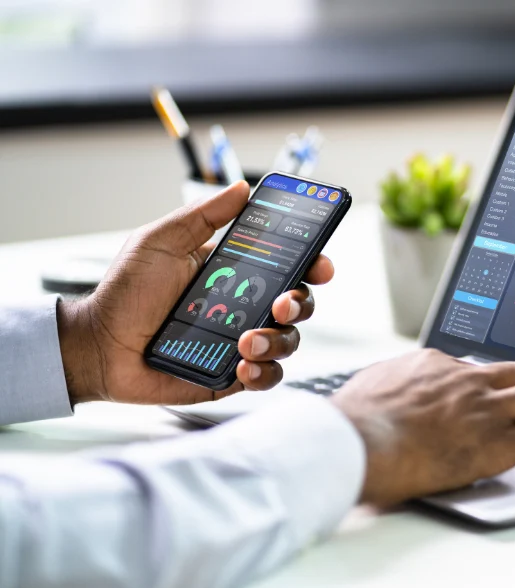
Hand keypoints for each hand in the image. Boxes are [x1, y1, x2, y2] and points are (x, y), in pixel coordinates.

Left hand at [58, 181, 333, 404]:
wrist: (99, 346)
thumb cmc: (125, 293)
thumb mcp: (161, 241)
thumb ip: (203, 215)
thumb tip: (241, 189)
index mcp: (237, 272)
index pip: (289, 265)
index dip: (313, 263)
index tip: (320, 264)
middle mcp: (246, 306)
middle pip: (298, 303)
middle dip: (299, 303)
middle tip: (280, 304)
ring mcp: (242, 341)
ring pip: (288, 341)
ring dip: (277, 340)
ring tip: (246, 342)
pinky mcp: (232, 374)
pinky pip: (267, 376)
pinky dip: (263, 372)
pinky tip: (243, 366)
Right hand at [332, 349, 514, 506]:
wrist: (353, 441)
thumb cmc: (351, 423)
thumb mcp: (371, 387)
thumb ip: (394, 384)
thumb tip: (393, 390)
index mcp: (438, 366)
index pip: (485, 371)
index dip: (506, 387)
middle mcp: (469, 380)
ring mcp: (486, 409)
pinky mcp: (496, 443)